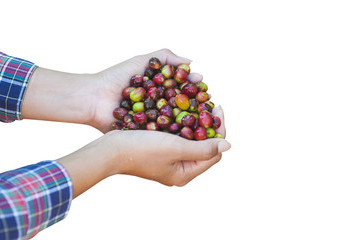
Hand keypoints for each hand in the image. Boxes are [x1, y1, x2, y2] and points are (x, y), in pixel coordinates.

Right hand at [58, 106, 228, 197]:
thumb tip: (228, 146)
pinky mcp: (159, 152)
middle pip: (204, 147)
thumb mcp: (176, 148)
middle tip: (211, 105)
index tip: (218, 109)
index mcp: (185, 174)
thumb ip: (203, 148)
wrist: (109, 149)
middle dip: (209, 126)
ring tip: (199, 106)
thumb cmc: (142, 149)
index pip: (214, 153)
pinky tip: (183, 110)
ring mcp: (168, 161)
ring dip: (197, 123)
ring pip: (191, 140)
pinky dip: (183, 124)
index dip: (220, 130)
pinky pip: (178, 137)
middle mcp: (178, 170)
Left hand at [90, 48, 204, 132]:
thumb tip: (191, 61)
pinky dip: (174, 133)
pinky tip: (187, 133)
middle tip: (207, 103)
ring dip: (188, 120)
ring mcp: (153, 122)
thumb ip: (166, 57)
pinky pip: (162, 134)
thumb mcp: (143, 60)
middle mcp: (158, 106)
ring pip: (174, 122)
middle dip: (195, 104)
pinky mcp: (146, 135)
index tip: (202, 84)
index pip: (181, 88)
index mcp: (159, 90)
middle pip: (181, 106)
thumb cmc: (117, 77)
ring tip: (201, 118)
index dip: (192, 86)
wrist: (94, 98)